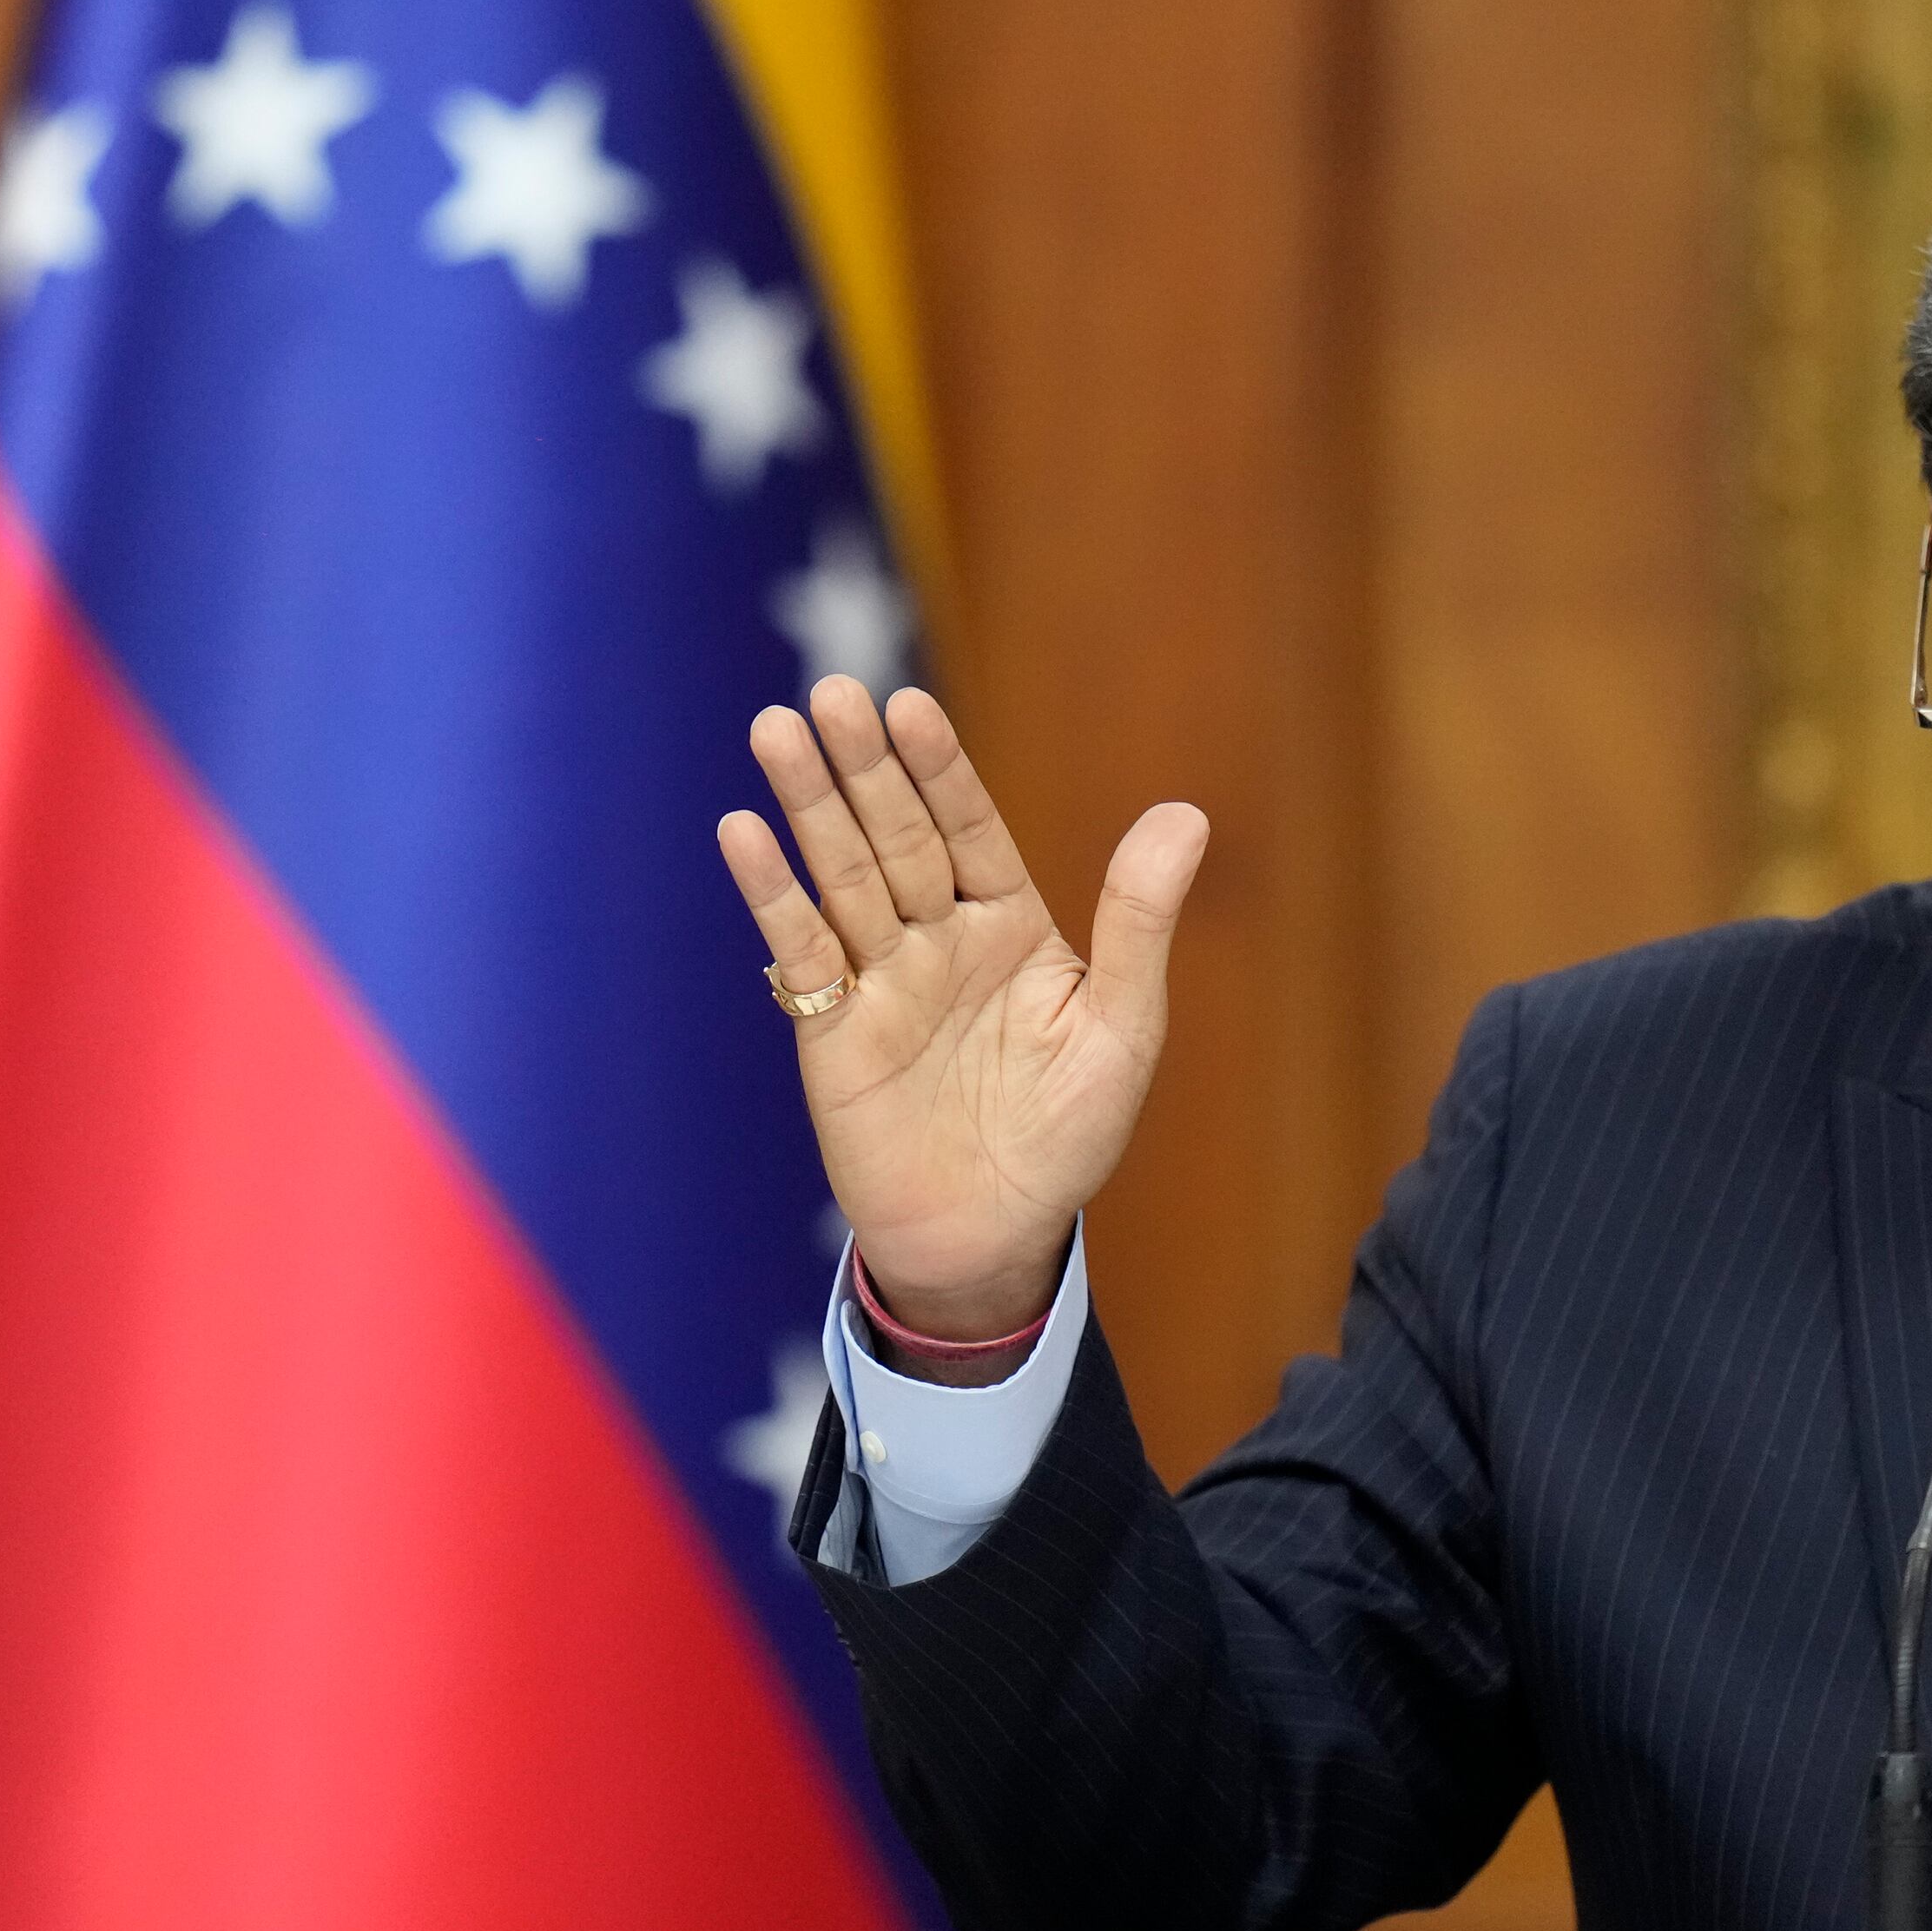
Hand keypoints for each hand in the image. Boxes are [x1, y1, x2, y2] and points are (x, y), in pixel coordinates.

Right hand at [717, 677, 1207, 1346]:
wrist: (997, 1236)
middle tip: (831, 695)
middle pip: (895, 836)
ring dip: (808, 806)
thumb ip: (1138, 921)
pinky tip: (744, 834)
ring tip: (776, 731)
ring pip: (842, 875)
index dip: (941, 771)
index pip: (970, 829)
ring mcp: (882, 979)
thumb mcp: (1121, 1026)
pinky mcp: (833, 1028)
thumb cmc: (1068, 1136)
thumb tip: (1187, 815)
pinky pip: (803, 949)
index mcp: (1011, 926)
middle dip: (864, 767)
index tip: (912, 709)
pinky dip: (773, 894)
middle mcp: (940, 938)